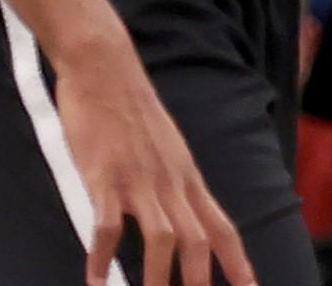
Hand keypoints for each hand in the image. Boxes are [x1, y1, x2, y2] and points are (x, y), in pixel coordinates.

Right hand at [53, 40, 255, 285]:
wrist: (105, 67)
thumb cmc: (132, 108)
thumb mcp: (167, 147)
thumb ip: (172, 181)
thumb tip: (176, 210)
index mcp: (187, 177)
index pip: (221, 226)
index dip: (237, 261)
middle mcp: (171, 182)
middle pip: (197, 240)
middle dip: (200, 280)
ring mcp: (139, 180)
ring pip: (162, 238)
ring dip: (158, 278)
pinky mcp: (105, 176)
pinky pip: (108, 225)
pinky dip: (102, 257)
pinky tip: (94, 280)